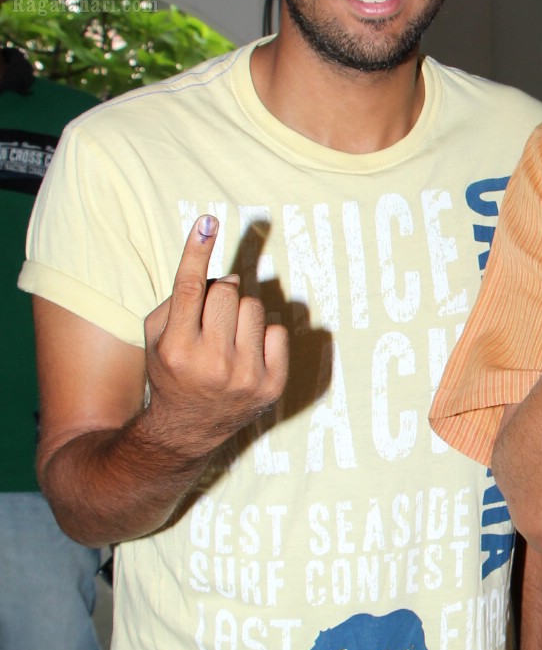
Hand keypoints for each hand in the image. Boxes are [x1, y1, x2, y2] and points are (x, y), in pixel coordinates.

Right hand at [142, 215, 288, 460]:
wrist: (187, 429)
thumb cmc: (172, 370)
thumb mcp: (157, 336)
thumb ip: (181, 299)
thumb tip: (229, 275)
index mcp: (175, 348)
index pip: (189, 288)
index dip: (198, 250)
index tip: (208, 221)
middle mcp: (210, 364)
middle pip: (227, 292)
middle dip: (220, 295)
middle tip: (211, 318)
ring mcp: (244, 377)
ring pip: (254, 307)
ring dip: (242, 314)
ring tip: (228, 340)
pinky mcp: (271, 386)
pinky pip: (277, 331)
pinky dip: (264, 336)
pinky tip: (247, 355)